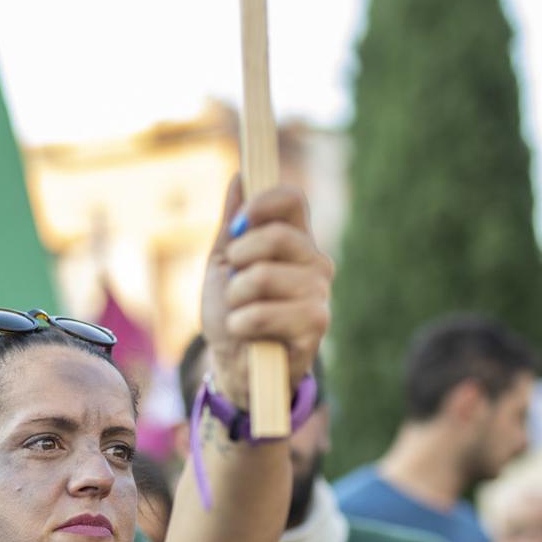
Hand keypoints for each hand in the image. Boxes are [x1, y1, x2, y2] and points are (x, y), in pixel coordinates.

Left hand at [199, 177, 331, 407]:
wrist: (234, 365)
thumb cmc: (232, 312)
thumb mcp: (223, 264)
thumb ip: (233, 223)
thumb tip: (240, 176)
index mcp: (294, 241)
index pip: (293, 200)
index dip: (263, 202)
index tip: (238, 224)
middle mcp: (314, 262)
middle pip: (278, 235)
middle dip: (240, 257)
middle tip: (232, 281)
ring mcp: (319, 294)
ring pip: (265, 275)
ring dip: (236, 296)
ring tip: (238, 312)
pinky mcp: (316, 326)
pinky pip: (266, 312)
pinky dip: (241, 322)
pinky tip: (244, 331)